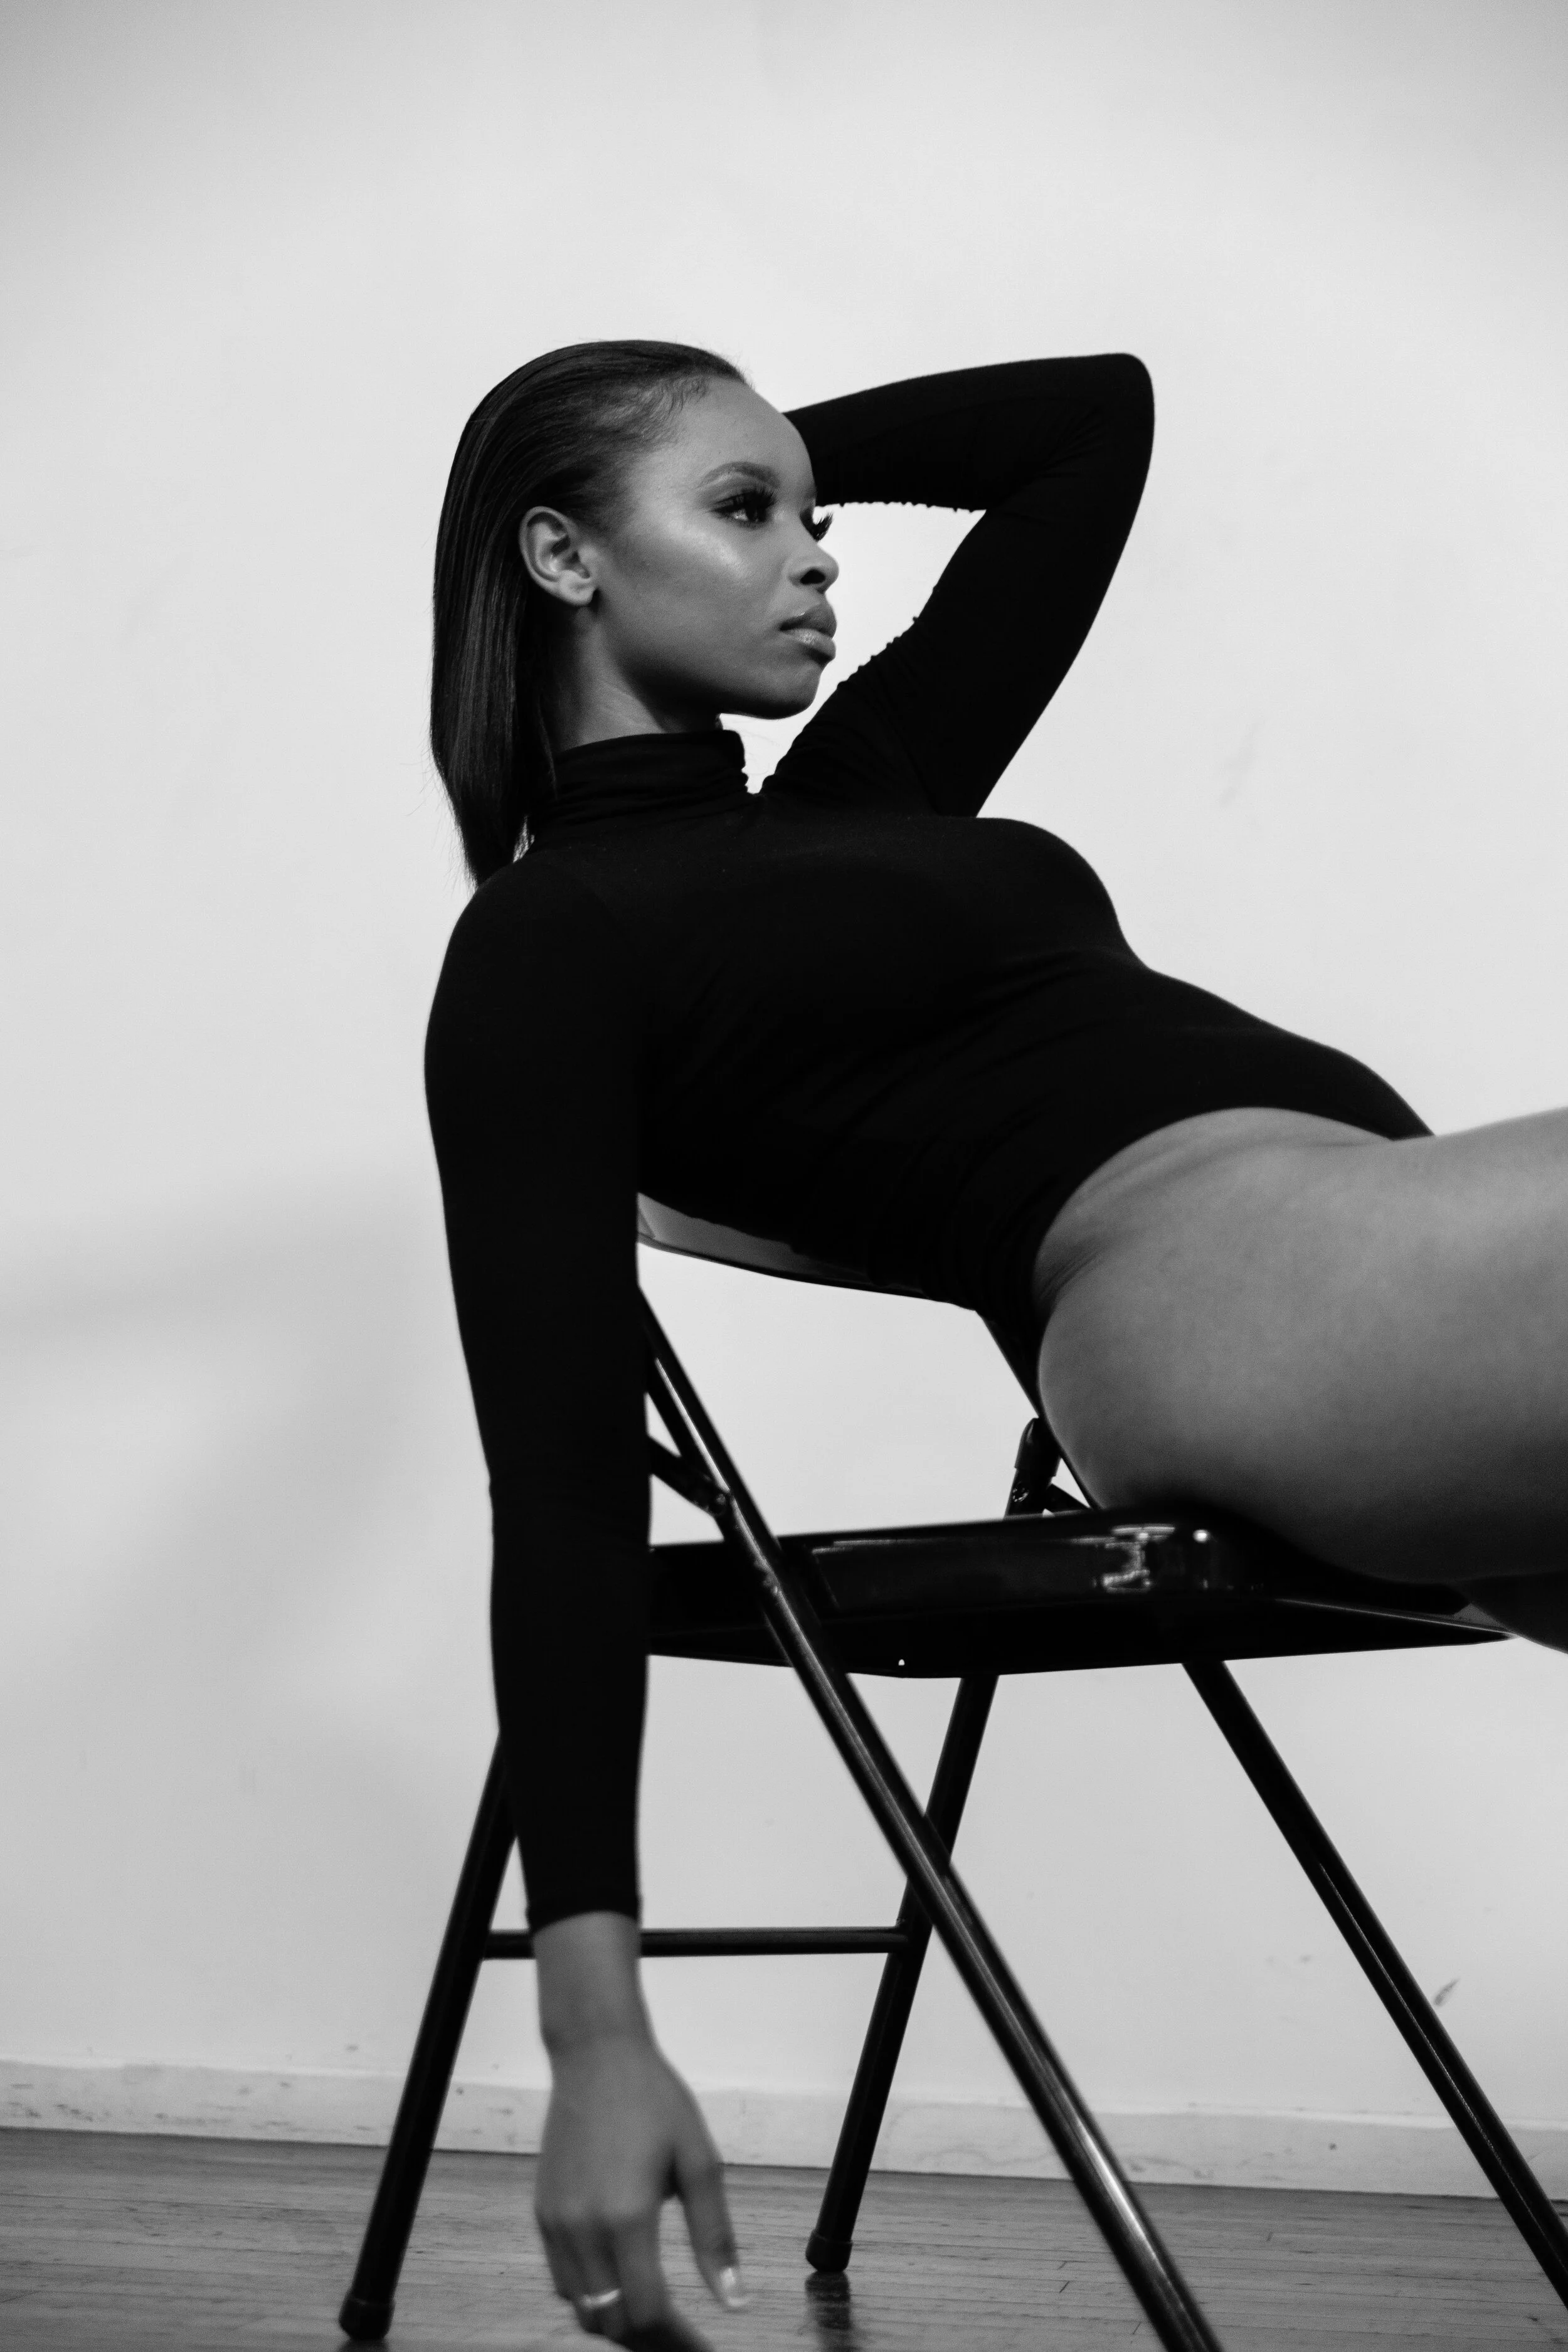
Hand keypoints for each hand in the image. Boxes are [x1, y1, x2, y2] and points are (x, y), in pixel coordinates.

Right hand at [536, 2032, 746, 2346]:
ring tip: (660, 2316)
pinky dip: (593, 2297)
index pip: (647, 2314)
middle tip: (686, 2341)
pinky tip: (624, 2282)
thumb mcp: (700, 2162)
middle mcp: (583, 2227)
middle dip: (651, 2342)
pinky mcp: (544, 2213)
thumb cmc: (655, 2100)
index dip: (679, 2343)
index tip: (705, 2348)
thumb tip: (734, 2303)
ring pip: (582, 2309)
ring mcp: (557, 2222)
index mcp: (626, 2216)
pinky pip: (564, 2281)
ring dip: (620, 2322)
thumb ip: (715, 2238)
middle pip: (611, 2323)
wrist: (596, 2055)